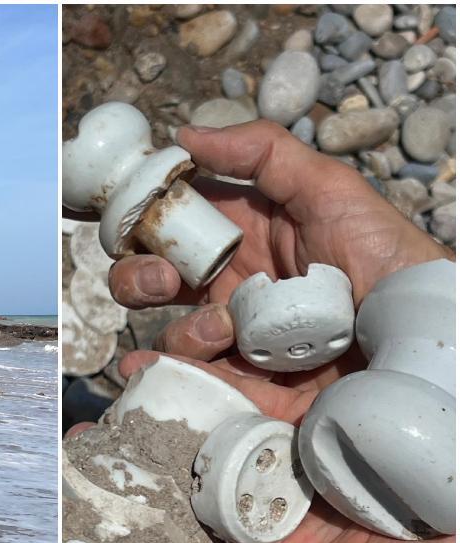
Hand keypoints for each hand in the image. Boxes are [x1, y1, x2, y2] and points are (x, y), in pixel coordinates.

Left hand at [64, 351, 456, 542]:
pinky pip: (216, 383)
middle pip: (157, 522)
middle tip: (48, 502)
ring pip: (175, 447)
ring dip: (127, 439)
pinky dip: (179, 376)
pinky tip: (143, 368)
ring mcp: (267, 455)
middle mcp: (257, 515)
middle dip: (101, 516)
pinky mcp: (287, 396)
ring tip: (83, 432)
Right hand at [108, 121, 452, 391]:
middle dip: (141, 273)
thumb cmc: (388, 261)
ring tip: (221, 332)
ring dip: (178, 329)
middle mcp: (235, 289)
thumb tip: (185, 134)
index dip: (147, 217)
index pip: (177, 223)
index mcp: (248, 238)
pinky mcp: (249, 391)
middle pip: (156, 279)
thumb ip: (263, 154)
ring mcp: (240, 341)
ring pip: (171, 332)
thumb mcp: (332, 192)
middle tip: (165, 278)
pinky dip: (159, 373)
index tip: (137, 215)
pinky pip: (194, 385)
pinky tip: (146, 365)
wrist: (422, 346)